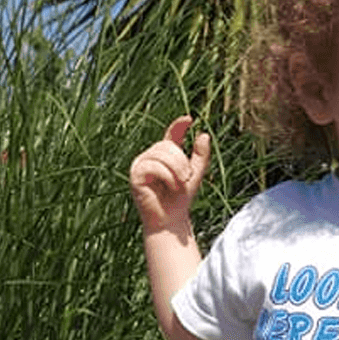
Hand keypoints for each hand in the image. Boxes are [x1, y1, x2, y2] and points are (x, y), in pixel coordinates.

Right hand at [129, 116, 210, 232]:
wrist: (170, 220)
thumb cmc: (181, 199)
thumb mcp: (195, 175)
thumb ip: (200, 156)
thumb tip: (204, 134)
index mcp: (164, 155)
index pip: (171, 135)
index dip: (178, 125)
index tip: (189, 119)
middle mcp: (150, 156)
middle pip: (167, 145)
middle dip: (182, 161)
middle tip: (187, 178)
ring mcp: (140, 164)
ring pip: (161, 153)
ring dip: (177, 168)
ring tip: (181, 183)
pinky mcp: (135, 174)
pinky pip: (153, 166)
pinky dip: (167, 176)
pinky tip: (171, 186)